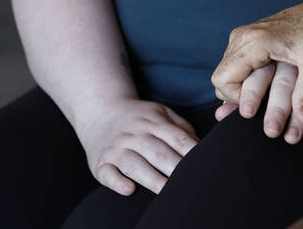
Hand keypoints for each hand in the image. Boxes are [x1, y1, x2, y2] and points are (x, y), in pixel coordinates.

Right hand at [74, 98, 198, 195]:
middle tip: (189, 183)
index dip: (191, 152)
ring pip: (135, 166)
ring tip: (168, 192)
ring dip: (153, 180)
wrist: (100, 111)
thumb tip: (200, 145)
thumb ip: (180, 127)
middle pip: (158, 153)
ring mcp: (116, 148)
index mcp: (153, 121)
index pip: (176, 138)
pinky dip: (118, 182)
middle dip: (175, 169)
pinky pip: (107, 174)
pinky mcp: (99, 162)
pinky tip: (130, 190)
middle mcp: (133, 134)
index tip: (202, 164)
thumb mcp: (160, 112)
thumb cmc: (138, 118)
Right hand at [212, 0, 302, 139]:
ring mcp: (243, 35)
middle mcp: (242, 35)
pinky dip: (245, 77)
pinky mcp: (248, 37)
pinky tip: (267, 83)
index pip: (223, 81)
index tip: (262, 105)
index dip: (238, 99)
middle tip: (263, 104)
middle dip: (238, 96)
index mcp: (254, 41)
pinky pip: (235, 64)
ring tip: (268, 94)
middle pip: (221, 78)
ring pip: (227, 71)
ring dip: (242, 87)